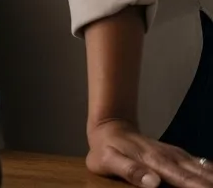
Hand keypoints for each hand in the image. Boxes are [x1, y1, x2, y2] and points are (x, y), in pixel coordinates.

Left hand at [87, 118, 212, 187]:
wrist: (111, 127)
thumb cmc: (107, 148)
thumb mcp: (109, 161)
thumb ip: (131, 171)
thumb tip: (154, 183)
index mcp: (157, 163)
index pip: (186, 181)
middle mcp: (172, 158)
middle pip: (200, 176)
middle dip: (211, 183)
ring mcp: (177, 155)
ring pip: (203, 169)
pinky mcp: (178, 155)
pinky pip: (201, 164)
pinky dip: (210, 172)